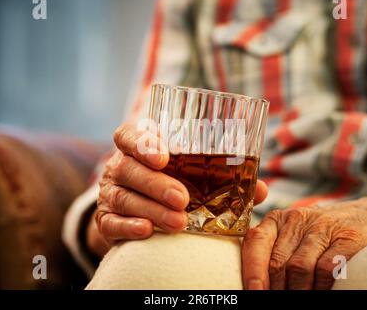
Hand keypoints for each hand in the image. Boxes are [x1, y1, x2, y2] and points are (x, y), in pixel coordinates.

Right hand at [87, 123, 268, 256]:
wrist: (137, 213)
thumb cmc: (171, 185)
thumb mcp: (190, 176)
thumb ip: (223, 180)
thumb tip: (262, 190)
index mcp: (137, 149)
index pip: (128, 135)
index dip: (142, 142)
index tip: (164, 157)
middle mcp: (119, 167)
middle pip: (128, 168)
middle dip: (156, 183)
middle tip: (183, 199)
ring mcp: (109, 194)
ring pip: (124, 197)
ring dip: (152, 209)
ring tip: (179, 222)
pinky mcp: (105, 220)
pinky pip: (110, 222)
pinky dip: (129, 226)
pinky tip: (148, 231)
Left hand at [242, 195, 366, 289]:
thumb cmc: (323, 234)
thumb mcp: (295, 236)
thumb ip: (274, 253)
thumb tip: (258, 285)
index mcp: (278, 220)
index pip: (256, 242)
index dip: (252, 270)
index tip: (253, 291)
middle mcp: (297, 219)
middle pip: (277, 261)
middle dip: (275, 288)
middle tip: (276, 299)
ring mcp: (323, 227)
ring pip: (299, 268)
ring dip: (297, 291)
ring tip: (298, 297)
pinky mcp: (348, 238)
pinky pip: (326, 269)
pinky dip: (320, 287)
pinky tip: (320, 291)